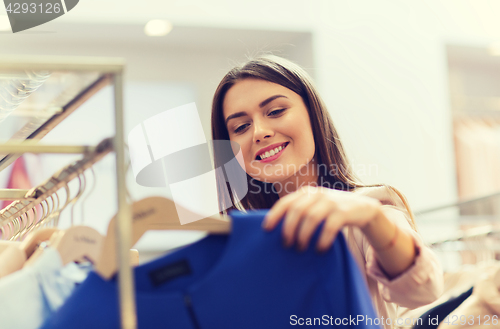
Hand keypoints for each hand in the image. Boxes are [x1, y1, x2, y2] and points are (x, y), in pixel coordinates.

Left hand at [262, 186, 381, 251]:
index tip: (266, 230)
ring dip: (304, 235)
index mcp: (306, 193)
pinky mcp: (345, 211)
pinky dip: (322, 239)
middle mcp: (317, 194)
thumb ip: (299, 212)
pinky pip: (330, 226)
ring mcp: (332, 201)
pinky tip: (319, 250)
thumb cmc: (331, 211)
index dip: (274, 215)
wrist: (363, 208)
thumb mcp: (314, 207)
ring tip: (300, 249)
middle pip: (297, 211)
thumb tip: (275, 230)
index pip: (286, 202)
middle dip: (289, 229)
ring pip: (312, 218)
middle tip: (286, 245)